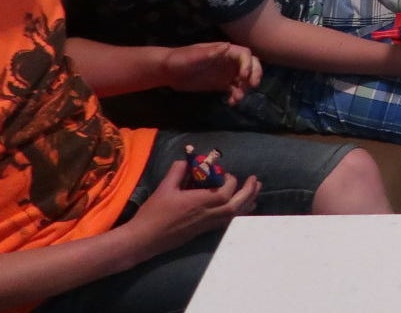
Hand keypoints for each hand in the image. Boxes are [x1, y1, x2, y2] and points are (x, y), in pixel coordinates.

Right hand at [122, 161, 259, 260]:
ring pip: (233, 217)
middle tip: (256, 181)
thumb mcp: (164, 188)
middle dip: (249, 192)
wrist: (143, 240)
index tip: (226, 174)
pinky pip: (226, 223)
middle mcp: (207, 215)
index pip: (225, 192)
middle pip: (235, 206)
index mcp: (199, 203)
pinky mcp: (202, 233)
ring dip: (246, 204)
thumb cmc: (153, 213)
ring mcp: (205, 226)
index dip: (231, 181)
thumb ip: (178, 171)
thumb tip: (186, 160)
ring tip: (255, 194)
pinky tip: (239, 210)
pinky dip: (236, 214)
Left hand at [162, 43, 260, 105]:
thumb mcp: (193, 55)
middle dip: (255, 74)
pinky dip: (236, 95)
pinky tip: (231, 102)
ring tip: (238, 98)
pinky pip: (235, 89)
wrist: (169, 71)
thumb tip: (228, 46)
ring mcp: (226, 73)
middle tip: (253, 86)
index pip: (244, 54)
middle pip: (250, 65)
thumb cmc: (180, 59)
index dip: (248, 64)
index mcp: (224, 51)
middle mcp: (228, 61)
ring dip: (245, 88)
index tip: (244, 76)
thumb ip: (210, 52)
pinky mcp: (221, 84)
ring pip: (244, 79)